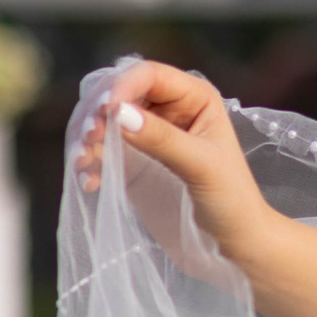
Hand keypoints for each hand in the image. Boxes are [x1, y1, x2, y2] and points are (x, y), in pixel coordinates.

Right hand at [73, 60, 278, 262]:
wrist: (233, 241)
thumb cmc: (232, 199)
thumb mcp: (202, 166)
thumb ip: (162, 139)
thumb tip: (120, 113)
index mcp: (195, 97)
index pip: (148, 75)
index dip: (122, 86)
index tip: (106, 112)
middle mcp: (168, 107)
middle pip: (117, 92)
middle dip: (97, 112)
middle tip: (89, 139)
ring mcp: (147, 132)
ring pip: (102, 119)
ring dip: (86, 137)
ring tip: (84, 163)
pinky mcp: (132, 159)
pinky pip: (99, 148)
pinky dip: (88, 160)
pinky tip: (90, 181)